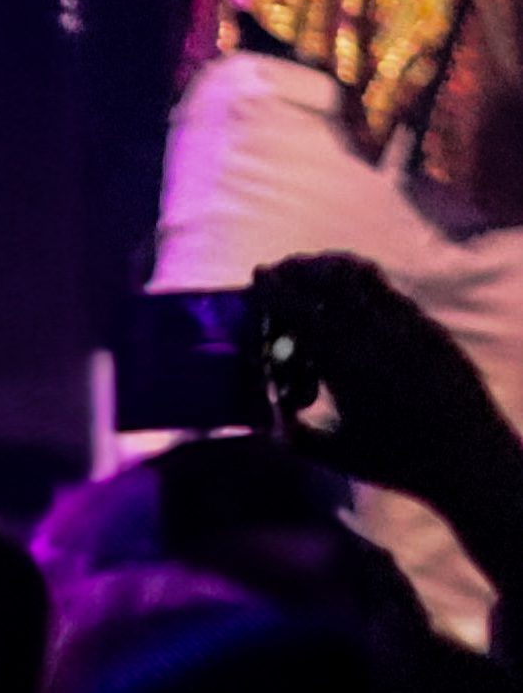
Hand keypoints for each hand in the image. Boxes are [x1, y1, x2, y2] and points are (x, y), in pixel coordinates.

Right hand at [259, 250, 522, 504]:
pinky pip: (394, 295)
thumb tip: (269, 425)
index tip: (259, 274)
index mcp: (346, 366)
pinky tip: (361, 301)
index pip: (300, 308)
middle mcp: (377, 339)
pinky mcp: (436, 333)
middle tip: (285, 269)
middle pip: (329, 278)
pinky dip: (369, 288)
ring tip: (320, 273)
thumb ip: (298, 439)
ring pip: (366, 278)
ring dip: (334, 269)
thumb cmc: (403, 465)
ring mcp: (411, 330)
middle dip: (301, 267)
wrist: (475, 467)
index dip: (274, 287)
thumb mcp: (341, 457)